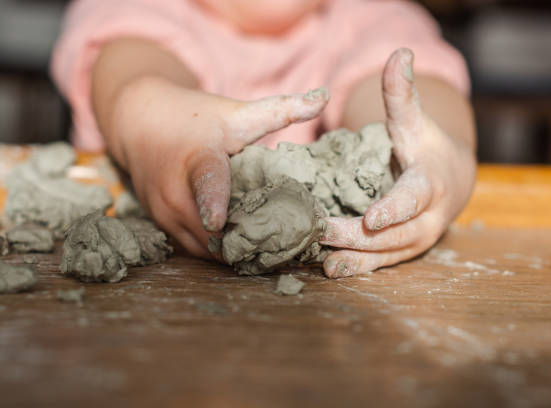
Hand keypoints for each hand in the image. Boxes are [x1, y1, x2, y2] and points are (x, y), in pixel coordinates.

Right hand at [110, 76, 327, 256]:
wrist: (140, 122)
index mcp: (197, 160)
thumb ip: (281, 109)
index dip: (212, 203)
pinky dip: (218, 250)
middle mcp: (173, 192)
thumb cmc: (196, 117)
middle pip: (210, 230)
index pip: (205, 183)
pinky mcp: (162, 225)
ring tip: (270, 252)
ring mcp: (164, 212)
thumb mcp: (237, 112)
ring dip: (232, 251)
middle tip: (286, 249)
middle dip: (246, 241)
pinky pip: (195, 248)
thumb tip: (324, 95)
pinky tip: (244, 249)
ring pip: (203, 247)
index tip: (218, 221)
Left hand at [320, 48, 475, 277]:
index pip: (413, 198)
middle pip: (394, 234)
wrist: (452, 181)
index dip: (394, 208)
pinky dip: (358, 268)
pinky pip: (381, 264)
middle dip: (358, 236)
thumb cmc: (427, 148)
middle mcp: (428, 219)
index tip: (371, 218)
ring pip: (386, 255)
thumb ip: (402, 93)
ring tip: (325, 264)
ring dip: (355, 260)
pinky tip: (331, 271)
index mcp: (430, 184)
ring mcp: (416, 240)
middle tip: (322, 232)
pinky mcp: (404, 252)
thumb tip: (400, 52)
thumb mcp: (415, 122)